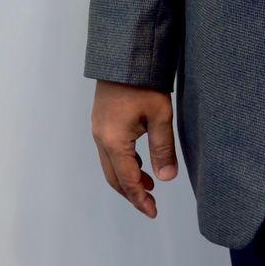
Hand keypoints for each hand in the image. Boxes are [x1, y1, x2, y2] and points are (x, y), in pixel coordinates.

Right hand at [89, 78, 177, 217]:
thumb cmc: (143, 82)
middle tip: (150, 204)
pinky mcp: (100, 118)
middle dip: (131, 194)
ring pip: (109, 164)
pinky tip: (138, 160)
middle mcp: (101, 137)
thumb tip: (166, 179)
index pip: (127, 180)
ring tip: (148, 185)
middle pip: (113, 176)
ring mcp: (98, 127)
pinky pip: (108, 150)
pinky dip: (122, 163)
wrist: (123, 53)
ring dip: (126, 178)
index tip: (153, 212)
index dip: (140, 199)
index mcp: (114, 140)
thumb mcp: (160, 115)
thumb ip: (163, 149)